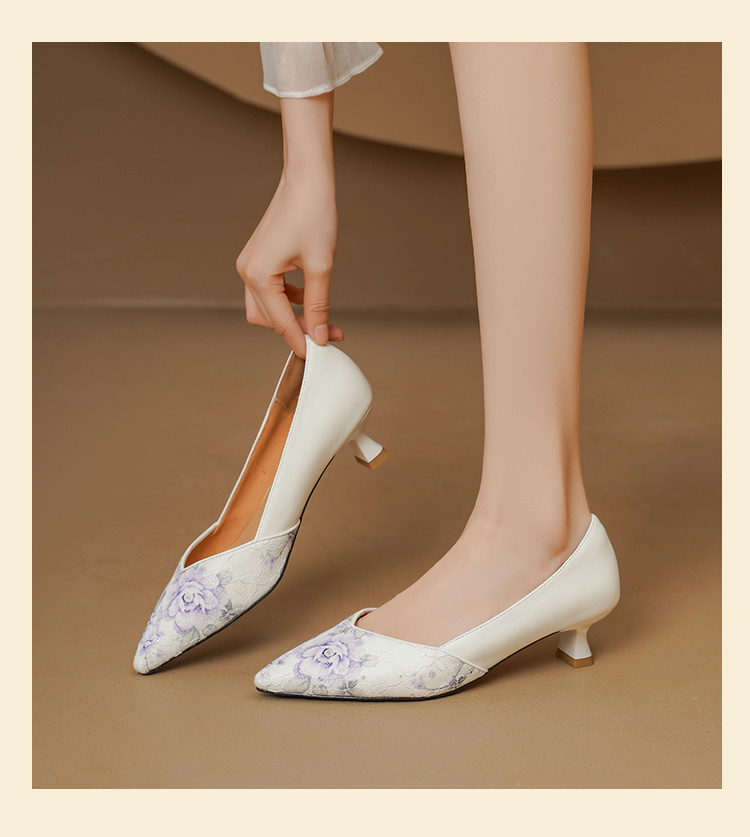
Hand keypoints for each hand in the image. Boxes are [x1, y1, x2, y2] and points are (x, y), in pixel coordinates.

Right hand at [236, 170, 341, 358]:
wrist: (306, 179)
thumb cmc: (314, 215)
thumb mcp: (321, 266)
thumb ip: (318, 305)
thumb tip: (319, 336)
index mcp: (259, 275)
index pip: (280, 322)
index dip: (300, 341)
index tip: (319, 355)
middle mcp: (247, 271)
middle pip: (268, 319)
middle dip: (296, 329)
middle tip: (327, 334)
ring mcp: (249, 264)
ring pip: (267, 307)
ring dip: (292, 316)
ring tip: (322, 319)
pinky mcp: (258, 258)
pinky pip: (269, 291)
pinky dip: (288, 300)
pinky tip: (310, 297)